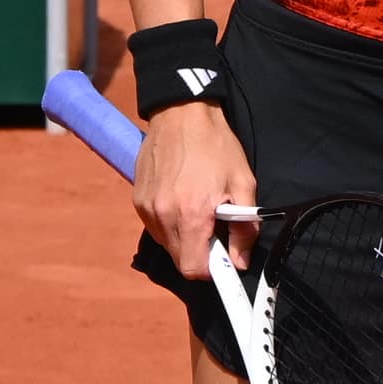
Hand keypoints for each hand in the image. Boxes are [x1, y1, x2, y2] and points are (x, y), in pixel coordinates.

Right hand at [132, 99, 255, 272]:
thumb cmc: (215, 145)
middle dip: (199, 252)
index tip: (223, 259)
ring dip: (183, 238)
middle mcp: (163, 215)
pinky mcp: (137, 200)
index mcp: (191, 214)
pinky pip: (155, 227)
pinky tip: (181, 200)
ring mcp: (146, 208)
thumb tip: (241, 260)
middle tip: (214, 228)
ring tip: (197, 209)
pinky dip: (169, 223)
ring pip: (167, 245)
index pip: (193, 269)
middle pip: (179, 260)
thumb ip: (245, 228)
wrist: (180, 113)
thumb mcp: (243, 183)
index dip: (211, 269)